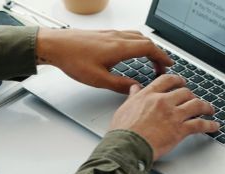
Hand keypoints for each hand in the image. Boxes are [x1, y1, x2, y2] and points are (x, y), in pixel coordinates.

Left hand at [35, 29, 172, 93]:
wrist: (55, 45)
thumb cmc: (73, 60)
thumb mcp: (98, 79)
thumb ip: (119, 85)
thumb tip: (135, 89)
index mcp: (119, 48)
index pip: (149, 48)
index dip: (162, 57)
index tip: (169, 65)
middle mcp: (117, 37)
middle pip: (145, 41)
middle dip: (157, 54)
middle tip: (161, 67)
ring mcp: (110, 34)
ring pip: (136, 37)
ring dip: (147, 48)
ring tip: (149, 60)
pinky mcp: (103, 35)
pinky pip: (127, 36)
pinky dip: (136, 44)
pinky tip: (130, 53)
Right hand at [109, 74, 218, 159]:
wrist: (126, 147)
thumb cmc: (122, 132)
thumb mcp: (124, 109)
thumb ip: (133, 97)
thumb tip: (135, 89)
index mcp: (149, 95)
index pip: (167, 80)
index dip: (177, 80)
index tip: (181, 82)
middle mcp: (163, 101)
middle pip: (185, 92)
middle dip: (192, 95)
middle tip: (194, 99)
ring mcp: (173, 115)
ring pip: (196, 104)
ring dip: (206, 107)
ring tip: (210, 110)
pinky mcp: (180, 130)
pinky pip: (200, 125)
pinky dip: (210, 125)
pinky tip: (214, 126)